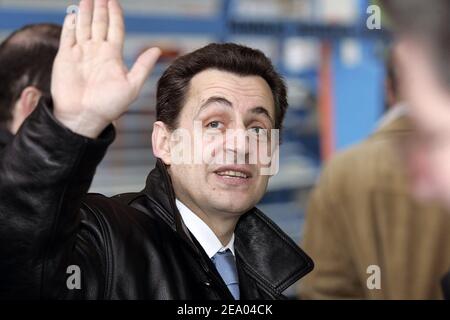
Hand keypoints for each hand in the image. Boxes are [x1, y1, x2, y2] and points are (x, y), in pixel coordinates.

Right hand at [51, 0, 160, 137]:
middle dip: (100, 8)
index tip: (114, 1)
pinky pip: (68, 36)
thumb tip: (156, 50)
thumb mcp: (132, 86)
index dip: (115, 14)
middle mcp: (96, 52)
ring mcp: (80, 53)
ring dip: (85, 12)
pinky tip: (73, 14)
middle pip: (99, 24)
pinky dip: (70, 25)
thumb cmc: (110, 106)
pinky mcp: (65, 58)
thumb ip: (142, 66)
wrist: (85, 117)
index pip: (115, 29)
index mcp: (112, 56)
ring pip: (83, 26)